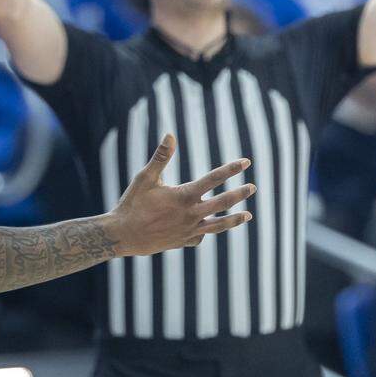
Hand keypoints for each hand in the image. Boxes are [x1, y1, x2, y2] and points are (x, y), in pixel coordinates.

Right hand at [109, 134, 254, 256]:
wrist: (122, 236)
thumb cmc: (132, 204)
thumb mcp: (145, 178)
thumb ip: (161, 157)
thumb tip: (170, 135)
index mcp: (183, 196)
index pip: (213, 179)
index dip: (230, 169)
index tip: (246, 162)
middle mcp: (190, 214)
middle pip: (222, 203)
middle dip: (239, 194)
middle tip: (253, 187)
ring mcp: (188, 230)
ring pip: (218, 225)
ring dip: (234, 219)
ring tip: (248, 215)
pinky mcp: (183, 241)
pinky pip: (200, 237)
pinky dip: (206, 232)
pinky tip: (208, 229)